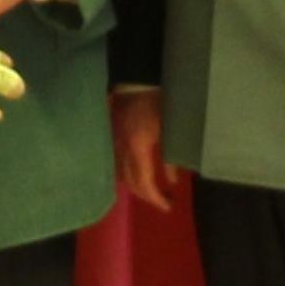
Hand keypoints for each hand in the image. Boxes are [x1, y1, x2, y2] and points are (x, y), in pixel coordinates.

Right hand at [111, 90, 177, 210]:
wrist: (136, 79)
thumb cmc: (157, 100)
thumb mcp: (169, 128)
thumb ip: (170, 155)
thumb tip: (173, 180)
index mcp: (137, 148)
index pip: (144, 182)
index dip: (156, 198)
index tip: (168, 206)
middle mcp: (121, 149)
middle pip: (130, 182)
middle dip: (147, 195)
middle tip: (164, 201)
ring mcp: (114, 143)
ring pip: (120, 174)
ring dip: (136, 186)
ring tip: (151, 189)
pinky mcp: (112, 137)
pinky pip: (116, 163)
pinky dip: (127, 173)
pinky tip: (137, 173)